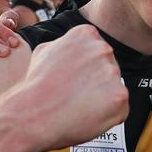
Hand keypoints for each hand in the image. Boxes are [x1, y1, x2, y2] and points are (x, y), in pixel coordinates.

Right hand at [18, 25, 128, 150]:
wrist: (31, 113)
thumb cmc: (34, 85)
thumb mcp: (44, 51)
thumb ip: (65, 45)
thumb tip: (72, 47)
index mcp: (87, 34)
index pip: (98, 52)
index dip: (86, 69)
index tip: (73, 78)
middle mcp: (104, 49)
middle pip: (109, 69)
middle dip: (96, 83)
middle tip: (75, 95)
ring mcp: (113, 72)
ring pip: (115, 89)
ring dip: (102, 100)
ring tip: (79, 105)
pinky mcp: (120, 95)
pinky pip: (121, 109)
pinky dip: (108, 116)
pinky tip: (87, 115)